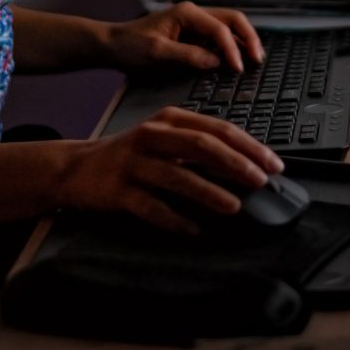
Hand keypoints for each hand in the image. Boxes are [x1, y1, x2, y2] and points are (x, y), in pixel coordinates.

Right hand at [55, 107, 284, 234]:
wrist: (77, 168)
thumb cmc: (131, 155)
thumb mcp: (164, 139)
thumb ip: (199, 146)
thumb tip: (247, 166)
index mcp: (169, 120)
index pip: (217, 128)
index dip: (248, 146)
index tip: (273, 164)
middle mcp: (152, 137)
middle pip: (201, 146)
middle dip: (236, 164)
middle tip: (261, 181)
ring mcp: (133, 163)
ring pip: (178, 176)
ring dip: (210, 193)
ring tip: (234, 207)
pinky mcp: (118, 191)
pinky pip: (151, 207)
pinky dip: (175, 219)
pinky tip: (195, 230)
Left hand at [105, 1, 264, 74]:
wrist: (112, 46)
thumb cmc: (130, 47)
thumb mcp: (157, 53)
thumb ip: (188, 56)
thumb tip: (217, 63)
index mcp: (187, 13)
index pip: (219, 29)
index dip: (232, 49)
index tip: (237, 69)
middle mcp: (194, 14)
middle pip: (232, 20)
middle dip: (248, 37)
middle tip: (257, 59)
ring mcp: (194, 23)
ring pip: (228, 27)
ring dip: (242, 41)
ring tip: (253, 59)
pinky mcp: (192, 35)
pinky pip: (218, 37)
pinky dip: (231, 47)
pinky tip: (236, 60)